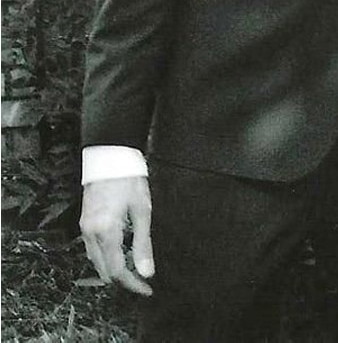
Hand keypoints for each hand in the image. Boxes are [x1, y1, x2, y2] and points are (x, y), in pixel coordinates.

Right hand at [80, 175, 154, 295]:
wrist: (110, 155)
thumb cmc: (129, 179)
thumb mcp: (142, 211)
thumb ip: (143, 244)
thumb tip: (146, 272)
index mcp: (106, 232)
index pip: (117, 270)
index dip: (132, 284)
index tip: (146, 289)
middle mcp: (91, 233)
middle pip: (104, 270)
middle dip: (123, 279)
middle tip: (143, 279)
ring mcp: (85, 228)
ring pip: (96, 261)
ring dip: (113, 268)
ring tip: (134, 267)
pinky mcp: (84, 221)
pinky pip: (92, 249)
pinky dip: (106, 256)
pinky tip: (120, 252)